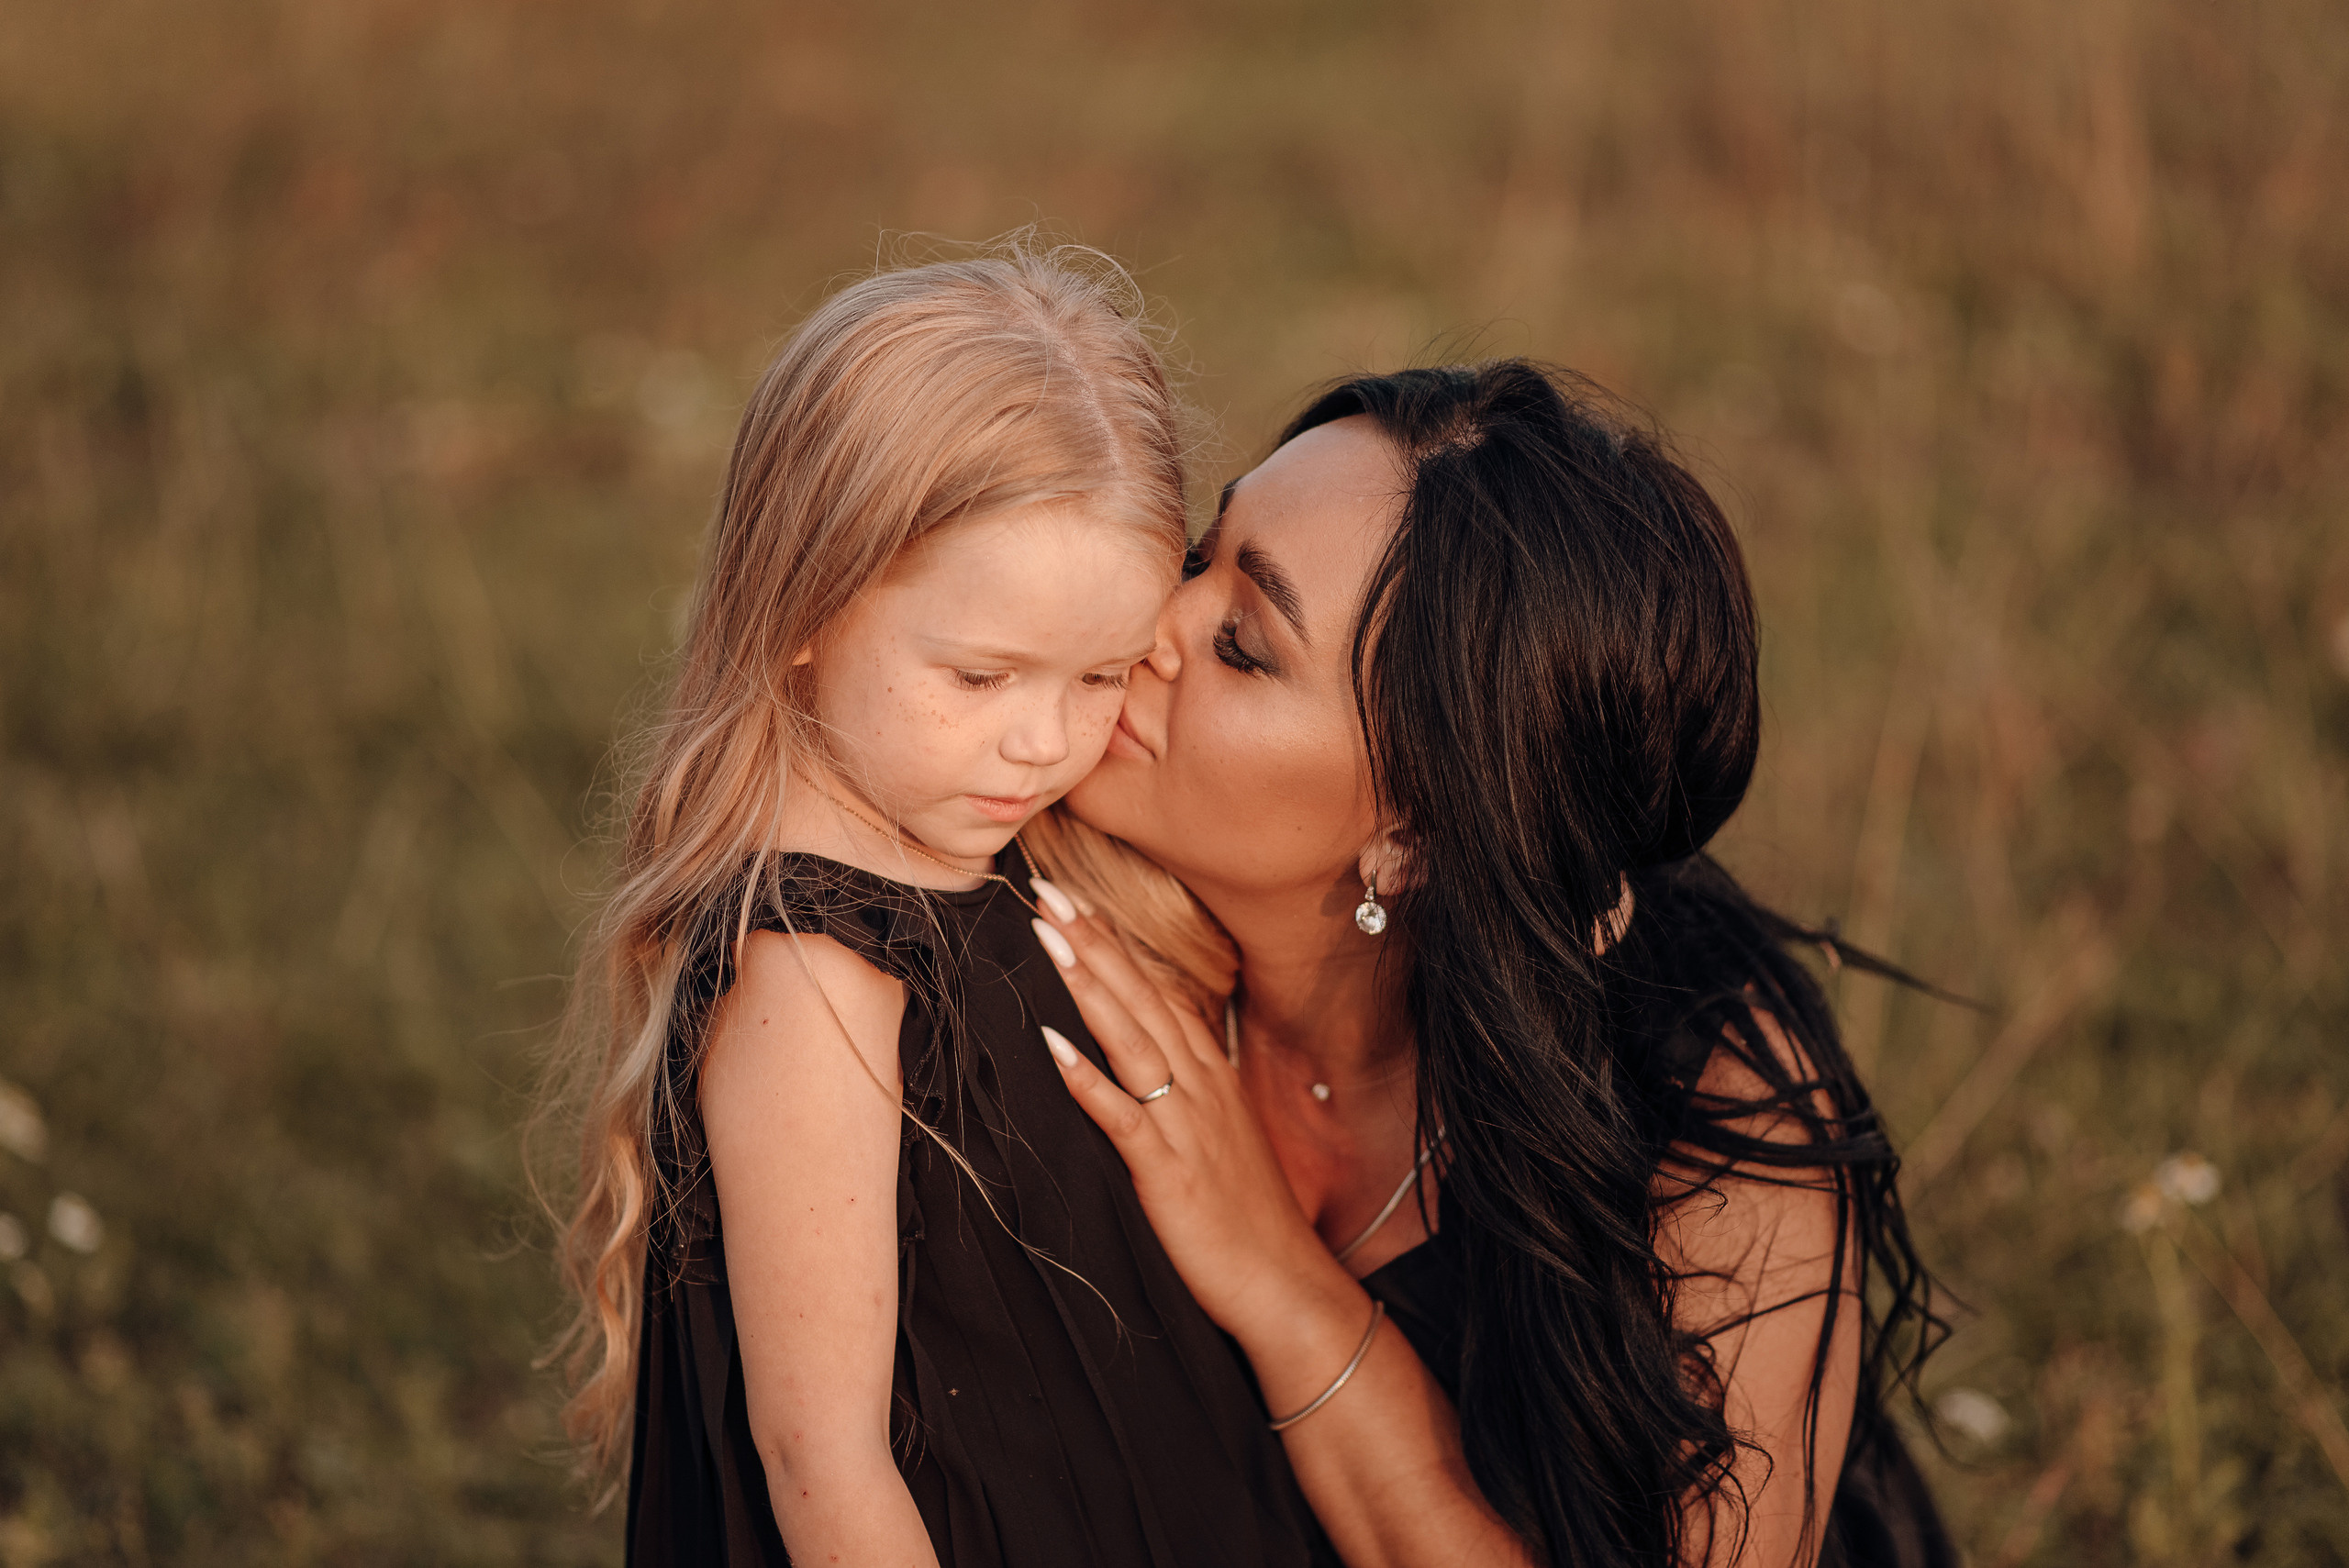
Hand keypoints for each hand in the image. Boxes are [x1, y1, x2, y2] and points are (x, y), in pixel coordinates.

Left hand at [1027, 880, 1348, 1344]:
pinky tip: (1053, 1044)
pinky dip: (1088, 1076)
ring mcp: (1187, 1123)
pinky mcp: (1171, 1169)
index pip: (1159, 990)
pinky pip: (1124, 1114)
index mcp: (1211, 1074)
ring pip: (1132, 1038)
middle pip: (1142, 996)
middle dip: (1094, 940)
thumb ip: (1189, 1091)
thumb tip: (1150, 1056)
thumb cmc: (1250, 1218)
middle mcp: (1201, 1085)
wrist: (1287, 1284)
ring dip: (1088, 984)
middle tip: (1047, 888)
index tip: (1076, 900)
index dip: (1116, 943)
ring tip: (1049, 936)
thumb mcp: (1222, 1136)